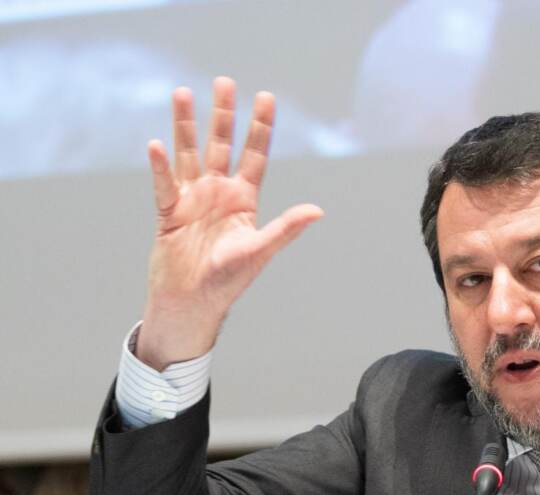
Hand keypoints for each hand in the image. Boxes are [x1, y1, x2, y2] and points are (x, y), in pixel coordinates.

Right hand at [135, 77, 322, 370]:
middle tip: (224, 81)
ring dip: (186, 126)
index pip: (254, 155)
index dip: (260, 127)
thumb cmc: (228, 281)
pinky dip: (160, 167)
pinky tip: (157, 145)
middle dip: (223, 114)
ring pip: (188, 154)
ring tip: (183, 93)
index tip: (265, 96)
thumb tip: (318, 210)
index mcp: (244, 199)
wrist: (193, 304)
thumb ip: (286, 228)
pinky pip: (164, 185)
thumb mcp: (259, 251)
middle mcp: (218, 192)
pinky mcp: (168, 212)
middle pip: (221, 144)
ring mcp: (192, 199)